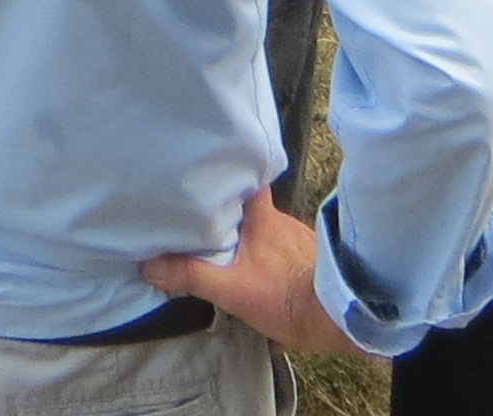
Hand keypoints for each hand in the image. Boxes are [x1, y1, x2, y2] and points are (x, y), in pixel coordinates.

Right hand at [141, 184, 346, 354]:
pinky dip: (267, 256)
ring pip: (265, 229)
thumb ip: (192, 275)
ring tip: (226, 246)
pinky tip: (258, 271)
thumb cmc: (288, 298)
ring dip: (249, 236)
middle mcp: (281, 220)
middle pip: (249, 205)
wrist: (343, 320)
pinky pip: (280, 249)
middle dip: (229, 212)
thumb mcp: (233, 290)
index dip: (226, 171)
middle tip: (203, 216)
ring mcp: (299, 240)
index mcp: (262, 215)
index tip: (203, 171)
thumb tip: (149, 265)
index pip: (243, 177)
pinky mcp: (310, 261)